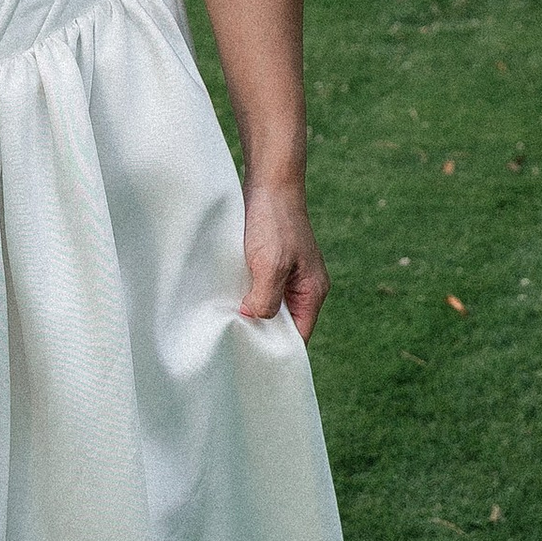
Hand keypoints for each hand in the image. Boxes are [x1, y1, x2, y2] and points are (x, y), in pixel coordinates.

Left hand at [241, 175, 326, 336]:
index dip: (278, 349)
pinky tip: (229, 296)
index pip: (299, 335)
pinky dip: (247, 293)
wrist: (270, 182)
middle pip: (284, 323)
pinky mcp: (273, 262)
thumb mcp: (270, 265)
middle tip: (235, 340)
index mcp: (312, 292)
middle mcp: (303, 286)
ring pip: (270, 305)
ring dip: (252, 310)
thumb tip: (253, 320)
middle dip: (262, 331)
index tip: (253, 359)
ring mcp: (288, 274)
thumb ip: (266, 299)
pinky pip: (261, 287)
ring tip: (229, 319)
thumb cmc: (274, 222)